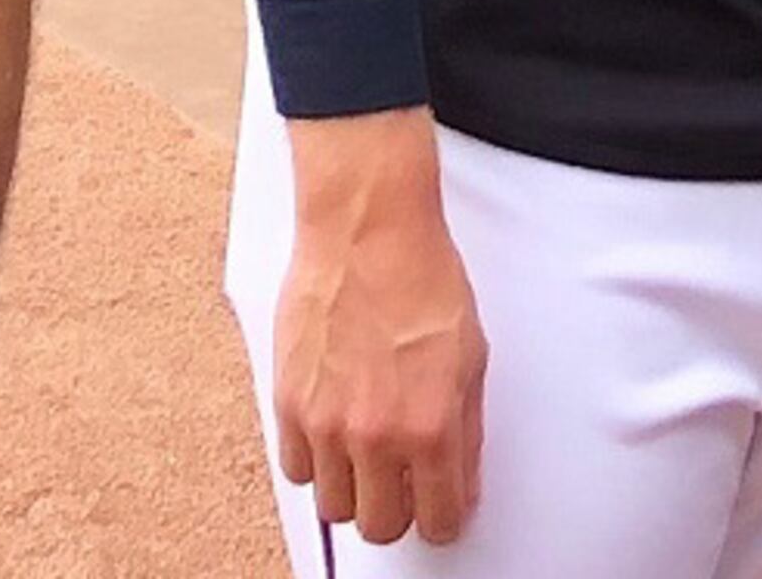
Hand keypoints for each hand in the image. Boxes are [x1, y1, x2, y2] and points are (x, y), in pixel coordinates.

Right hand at [273, 119, 489, 546]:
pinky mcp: (288, 404)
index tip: (443, 512)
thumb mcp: (473, 358)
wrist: (368, 234)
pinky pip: (297, 470)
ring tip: (369, 458)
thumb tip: (461, 477)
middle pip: (380, 527)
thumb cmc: (423, 281)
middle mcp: (375, 435)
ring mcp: (326, 423)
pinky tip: (336, 434)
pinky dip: (316, 463)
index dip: (445, 520)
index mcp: (430, 426)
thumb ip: (465, 429)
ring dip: (354, 491)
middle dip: (398, 513)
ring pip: (334, 508)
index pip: (438, 519)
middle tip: (405, 487)